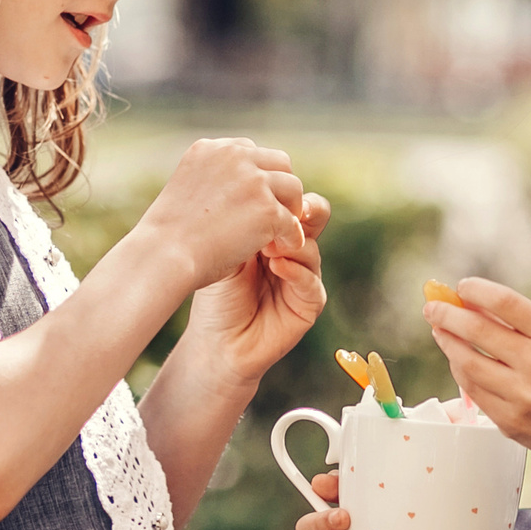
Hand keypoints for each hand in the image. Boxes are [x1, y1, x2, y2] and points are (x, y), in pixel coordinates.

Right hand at [132, 139, 306, 290]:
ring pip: (293, 187)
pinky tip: (284, 247)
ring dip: (290, 209)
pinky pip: (292, 221)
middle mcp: (234, 156)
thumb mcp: (186, 190)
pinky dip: (291, 236)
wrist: (163, 255)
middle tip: (277, 213)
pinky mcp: (267, 209)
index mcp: (210, 148)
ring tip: (282, 230)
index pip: (250, 152)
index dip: (258, 176)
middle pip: (280, 162)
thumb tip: (239, 193)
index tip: (255, 200)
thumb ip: (213, 181)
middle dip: (281, 188)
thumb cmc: (168, 235)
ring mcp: (253, 181)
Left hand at [184, 191, 328, 383]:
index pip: (291, 203)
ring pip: (312, 249)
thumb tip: (255, 191)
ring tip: (267, 246)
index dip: (285, 195)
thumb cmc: (216, 293)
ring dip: (291, 245)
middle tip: (291, 207)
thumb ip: (244, 225)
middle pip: (315, 217)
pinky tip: (278, 266)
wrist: (215, 340)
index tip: (269, 188)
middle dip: (305, 209)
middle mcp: (294, 250)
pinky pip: (312, 283)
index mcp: (275, 232)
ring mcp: (304, 276)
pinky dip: (296, 272)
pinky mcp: (309, 304)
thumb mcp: (226, 250)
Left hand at [426, 279, 530, 483]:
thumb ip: (517, 322)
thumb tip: (468, 300)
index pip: (507, 303)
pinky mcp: (509, 421)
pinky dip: (459, 369)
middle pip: (479, 331)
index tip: (461, 286)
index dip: (478, 291)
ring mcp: (522, 396)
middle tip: (432, 307)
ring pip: (468, 362)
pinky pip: (472, 389)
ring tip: (439, 330)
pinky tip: (456, 358)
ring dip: (447, 342)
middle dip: (448, 315)